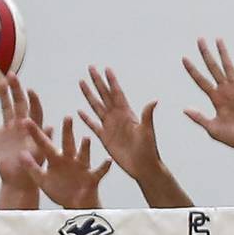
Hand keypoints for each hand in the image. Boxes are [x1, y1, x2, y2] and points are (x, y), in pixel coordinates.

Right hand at [0, 75, 47, 188]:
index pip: (34, 111)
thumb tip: (50, 126)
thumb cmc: (32, 170)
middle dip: (16, 89)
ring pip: (5, 109)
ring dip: (2, 96)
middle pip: (19, 104)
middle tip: (11, 75)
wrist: (19, 182)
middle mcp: (21, 126)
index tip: (30, 90)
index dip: (33, 100)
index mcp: (33, 129)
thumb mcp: (40, 154)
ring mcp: (9, 131)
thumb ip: (44, 140)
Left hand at [24, 117, 111, 210]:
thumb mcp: (42, 180)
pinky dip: (104, 166)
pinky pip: (100, 171)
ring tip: (86, 139)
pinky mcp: (92, 177)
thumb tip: (21, 154)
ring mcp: (82, 167)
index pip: (45, 144)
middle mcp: (69, 159)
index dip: (36, 133)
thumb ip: (32, 168)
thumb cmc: (59, 191)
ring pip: (84, 155)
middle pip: (68, 143)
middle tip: (67, 118)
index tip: (26, 121)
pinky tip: (107, 160)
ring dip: (85, 148)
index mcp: (56, 159)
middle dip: (67, 131)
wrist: (75, 205)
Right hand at [79, 66, 162, 183]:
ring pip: (96, 107)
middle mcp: (118, 117)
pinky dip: (86, 118)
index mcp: (127, 113)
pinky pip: (93, 125)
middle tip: (91, 68)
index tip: (106, 68)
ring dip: (89, 95)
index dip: (112, 81)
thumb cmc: (148, 149)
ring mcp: (110, 127)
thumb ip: (147, 115)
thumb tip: (154, 100)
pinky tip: (79, 111)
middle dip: (98, 81)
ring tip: (82, 82)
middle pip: (104, 95)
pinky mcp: (105, 138)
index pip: (117, 93)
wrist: (143, 166)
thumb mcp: (148, 131)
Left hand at [183, 37, 233, 155]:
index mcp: (215, 99)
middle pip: (213, 69)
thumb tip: (184, 109)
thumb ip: (199, 118)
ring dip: (223, 54)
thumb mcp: (212, 129)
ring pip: (228, 68)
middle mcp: (225, 92)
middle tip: (199, 39)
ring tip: (218, 39)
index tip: (184, 58)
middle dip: (206, 54)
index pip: (201, 81)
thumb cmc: (233, 138)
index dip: (192, 70)